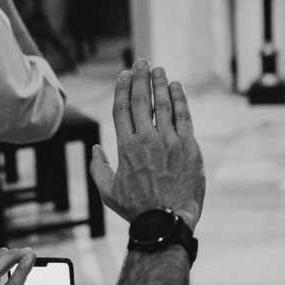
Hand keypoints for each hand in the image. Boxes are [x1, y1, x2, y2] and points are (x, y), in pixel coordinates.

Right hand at [89, 59, 205, 229]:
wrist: (167, 221)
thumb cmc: (137, 209)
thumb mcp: (108, 192)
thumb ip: (98, 168)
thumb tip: (96, 149)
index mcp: (125, 147)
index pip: (122, 109)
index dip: (123, 88)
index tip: (125, 75)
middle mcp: (146, 139)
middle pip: (141, 101)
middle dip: (140, 78)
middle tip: (142, 62)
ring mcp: (169, 142)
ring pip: (163, 104)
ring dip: (160, 84)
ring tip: (159, 70)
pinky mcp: (189, 147)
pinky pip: (184, 116)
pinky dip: (180, 99)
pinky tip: (176, 87)